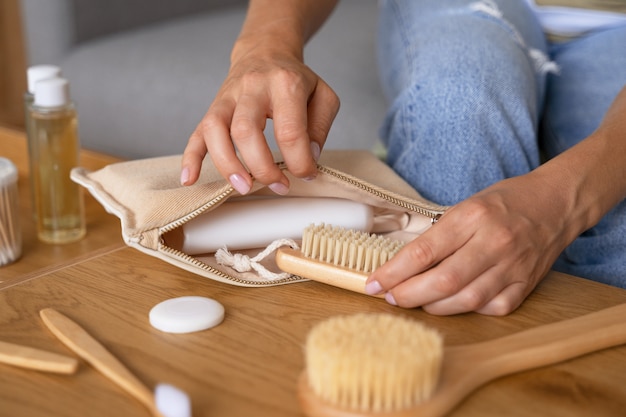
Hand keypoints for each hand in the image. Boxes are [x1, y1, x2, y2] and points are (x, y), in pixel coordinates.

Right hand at [180, 43, 339, 194]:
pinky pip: (197, 132)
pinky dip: (191, 157)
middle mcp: (252, 88)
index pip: (290, 131)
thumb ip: (320, 127)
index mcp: (285, 84)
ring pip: (215, 130)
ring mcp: (228, 97)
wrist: (265, 52)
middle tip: (278, 185)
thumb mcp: (323, 96)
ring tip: (243, 187)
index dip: (299, 161)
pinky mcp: (213, 108)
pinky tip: (190, 179)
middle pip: (246, 131)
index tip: (307, 174)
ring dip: (227, 164)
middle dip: (261, 166)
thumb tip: (309, 158)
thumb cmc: (295, 80)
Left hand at [365, 173, 575, 315]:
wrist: (555, 204)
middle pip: (443, 280)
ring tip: (417, 301)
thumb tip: (402, 264)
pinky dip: (469, 310)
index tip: (374, 283)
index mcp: (473, 216)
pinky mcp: (526, 284)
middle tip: (392, 297)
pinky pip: (492, 307)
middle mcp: (494, 242)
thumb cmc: (504, 202)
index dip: (394, 271)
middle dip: (409, 294)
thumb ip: (439, 234)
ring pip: (466, 300)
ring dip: (434, 306)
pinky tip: (455, 302)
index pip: (424, 250)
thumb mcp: (465, 205)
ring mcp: (513, 266)